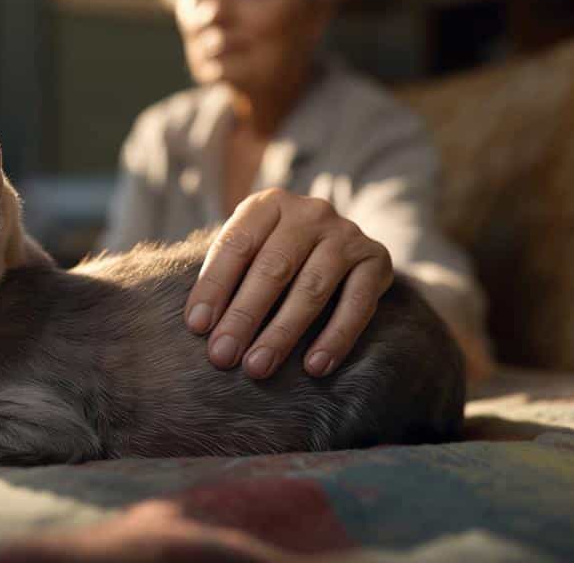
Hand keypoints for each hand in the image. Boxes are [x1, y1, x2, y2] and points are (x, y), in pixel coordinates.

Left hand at [184, 188, 392, 378]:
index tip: (197, 327)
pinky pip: (357, 304)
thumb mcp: (250, 251)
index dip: (214, 286)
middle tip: (222, 356)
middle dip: (243, 316)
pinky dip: (335, 338)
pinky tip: (315, 366)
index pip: (236, 245)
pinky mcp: (376, 259)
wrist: (340, 246)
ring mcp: (346, 233)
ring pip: (312, 288)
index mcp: (268, 205)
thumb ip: (226, 276)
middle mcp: (309, 213)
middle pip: (273, 268)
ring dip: (282, 333)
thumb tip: (200, 326)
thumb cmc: (276, 257)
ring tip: (258, 367)